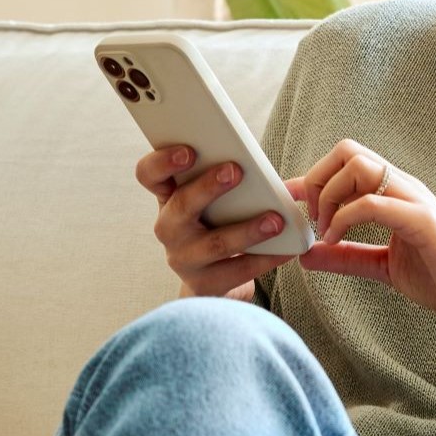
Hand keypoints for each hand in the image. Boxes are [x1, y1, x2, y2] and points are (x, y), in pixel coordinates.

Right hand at [135, 145, 296, 298]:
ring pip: (214, 244)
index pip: (149, 174)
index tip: (189, 151)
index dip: (163, 161)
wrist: (213, 279)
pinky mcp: (204, 284)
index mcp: (168, 197)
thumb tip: (256, 165)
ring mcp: (183, 259)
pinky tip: (285, 250)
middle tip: (235, 171)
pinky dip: (265, 259)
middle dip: (207, 187)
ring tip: (275, 221)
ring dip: (247, 230)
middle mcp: (169, 227)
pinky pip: (238, 271)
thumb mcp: (212, 201)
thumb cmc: (217, 226)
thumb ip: (222, 178)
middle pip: (180, 206)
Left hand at [295, 139, 435, 335]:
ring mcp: (413, 200)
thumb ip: (346, 258)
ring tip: (324, 229)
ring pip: (358, 165)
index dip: (311, 178)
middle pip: (347, 151)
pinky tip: (335, 240)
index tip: (291, 204)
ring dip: (329, 195)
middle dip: (316, 180)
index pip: (345, 162)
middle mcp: (402, 187)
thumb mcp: (382, 267)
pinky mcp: (423, 221)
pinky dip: (344, 218)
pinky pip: (374, 202)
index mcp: (393, 193)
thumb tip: (307, 255)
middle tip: (311, 219)